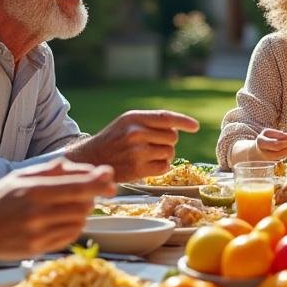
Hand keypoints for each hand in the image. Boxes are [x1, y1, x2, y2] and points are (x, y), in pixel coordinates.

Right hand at [0, 159, 115, 260]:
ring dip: (82, 212)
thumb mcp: (20, 177)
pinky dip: (73, 227)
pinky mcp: (38, 248)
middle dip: (91, 196)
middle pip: (84, 205)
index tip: (111, 178)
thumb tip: (87, 168)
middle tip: (86, 192)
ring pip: (80, 221)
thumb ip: (53, 170)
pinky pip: (70, 236)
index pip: (79, 186)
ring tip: (69, 206)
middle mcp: (37, 212)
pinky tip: (60, 220)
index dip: (100, 182)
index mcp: (34, 190)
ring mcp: (38, 233)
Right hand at [66, 110, 198, 180]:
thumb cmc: (113, 139)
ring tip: (147, 155)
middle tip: (153, 145)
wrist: (91, 159)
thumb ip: (149, 121)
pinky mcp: (137, 169)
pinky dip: (160, 167)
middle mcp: (136, 133)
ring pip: (169, 153)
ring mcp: (137, 151)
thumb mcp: (127, 122)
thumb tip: (179, 127)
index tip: (195, 127)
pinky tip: (147, 166)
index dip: (183, 121)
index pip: (166, 117)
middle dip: (168, 142)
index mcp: (134, 118)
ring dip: (164, 155)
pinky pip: (164, 167)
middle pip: (172, 137)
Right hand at [253, 128, 286, 161]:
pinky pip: (284, 156)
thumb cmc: (264, 139)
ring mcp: (270, 159)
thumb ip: (277, 134)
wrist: (257, 151)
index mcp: (261, 142)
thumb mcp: (267, 133)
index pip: (276, 143)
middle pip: (281, 150)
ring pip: (283, 154)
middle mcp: (265, 152)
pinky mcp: (275, 161)